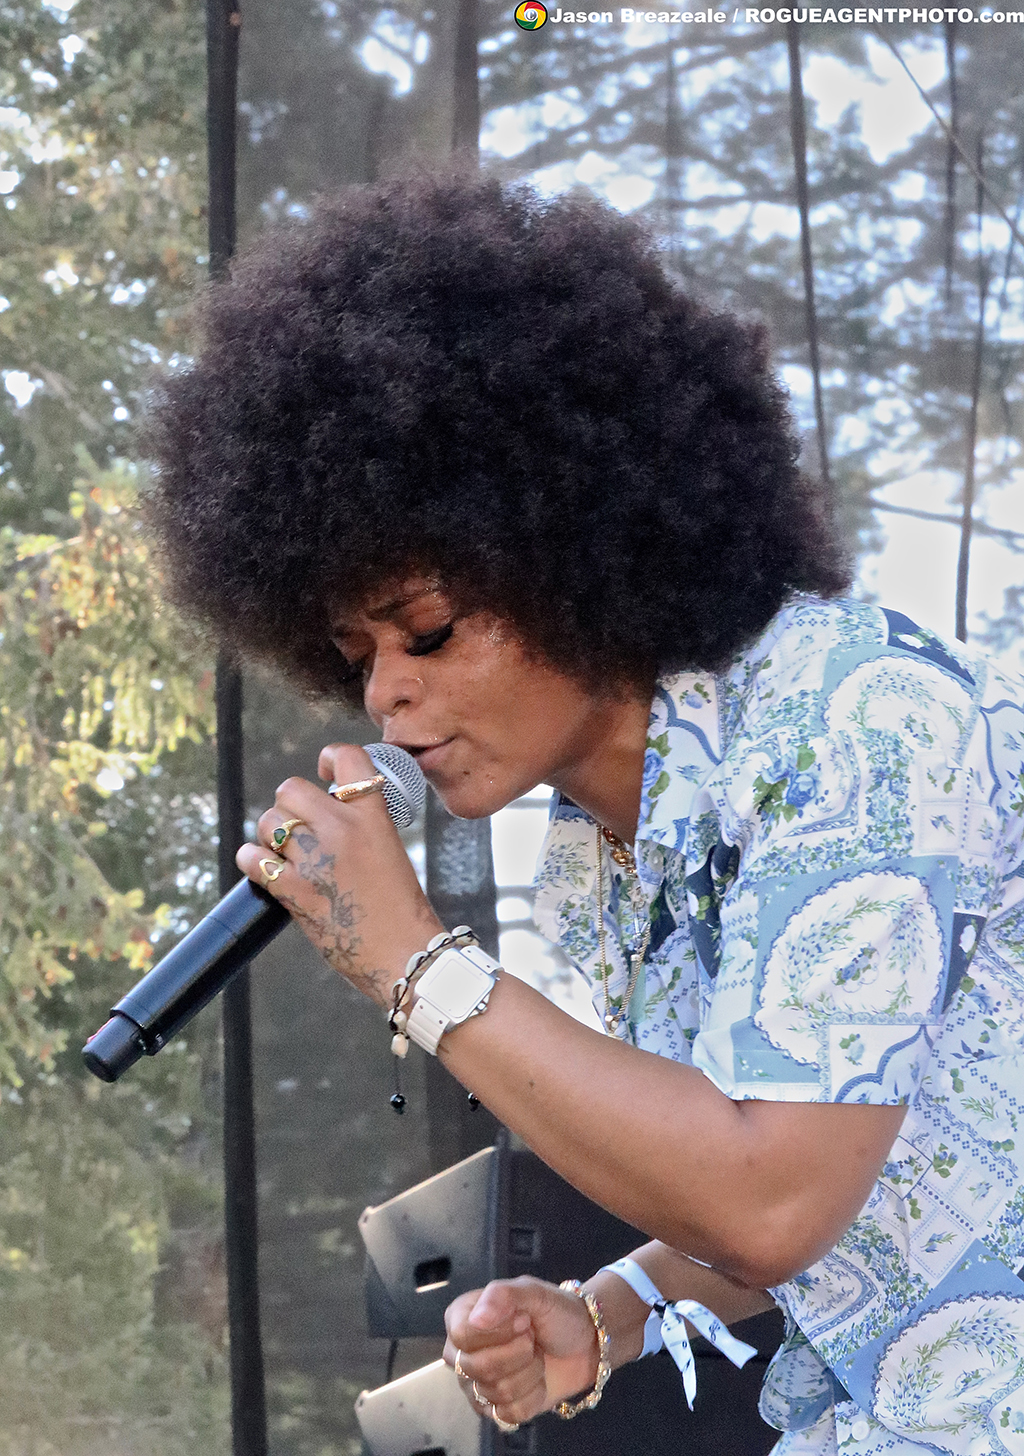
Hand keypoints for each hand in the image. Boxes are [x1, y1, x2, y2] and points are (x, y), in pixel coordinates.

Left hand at [235, 742, 442, 1006]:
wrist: (404, 954)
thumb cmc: (401, 907)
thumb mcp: (389, 850)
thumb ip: (360, 826)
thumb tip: (325, 811)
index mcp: (372, 817)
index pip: (348, 759)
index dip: (329, 758)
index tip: (324, 772)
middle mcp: (342, 830)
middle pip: (291, 789)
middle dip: (290, 805)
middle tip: (300, 826)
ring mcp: (316, 860)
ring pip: (269, 822)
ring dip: (271, 835)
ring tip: (285, 852)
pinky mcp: (294, 891)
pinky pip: (253, 859)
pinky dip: (252, 860)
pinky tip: (261, 866)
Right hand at [443, 1277, 602, 1428]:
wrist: (584, 1344)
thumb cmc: (556, 1312)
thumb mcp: (534, 1292)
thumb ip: (502, 1295)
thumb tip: (476, 1319)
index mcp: (463, 1316)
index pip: (463, 1335)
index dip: (499, 1332)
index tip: (525, 1321)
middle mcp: (462, 1351)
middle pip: (476, 1367)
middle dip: (518, 1353)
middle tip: (532, 1339)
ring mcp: (476, 1384)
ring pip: (496, 1392)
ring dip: (529, 1372)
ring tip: (536, 1355)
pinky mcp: (495, 1410)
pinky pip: (507, 1414)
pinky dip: (533, 1396)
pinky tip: (538, 1380)